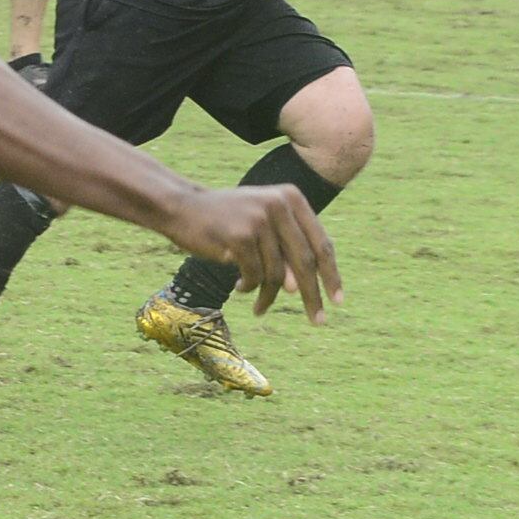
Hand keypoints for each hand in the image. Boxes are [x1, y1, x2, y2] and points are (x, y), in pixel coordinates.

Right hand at [160, 184, 338, 321]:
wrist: (181, 207)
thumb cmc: (225, 220)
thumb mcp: (261, 228)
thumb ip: (284, 251)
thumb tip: (300, 289)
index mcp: (291, 198)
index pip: (322, 243)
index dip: (332, 275)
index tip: (337, 301)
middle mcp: (279, 205)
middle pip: (306, 262)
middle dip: (313, 295)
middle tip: (318, 321)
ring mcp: (260, 219)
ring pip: (278, 274)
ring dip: (269, 296)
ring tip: (260, 307)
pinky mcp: (240, 235)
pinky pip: (254, 275)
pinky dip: (249, 288)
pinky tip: (239, 287)